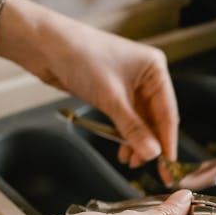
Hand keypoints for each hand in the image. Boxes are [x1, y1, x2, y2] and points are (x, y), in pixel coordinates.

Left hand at [0, 0, 178, 167]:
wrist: (46, 45)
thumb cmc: (81, 57)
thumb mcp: (111, 98)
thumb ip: (133, 128)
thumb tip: (152, 153)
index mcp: (155, 69)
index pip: (168, 111)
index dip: (168, 140)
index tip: (169, 163)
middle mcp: (146, 76)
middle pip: (155, 118)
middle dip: (151, 143)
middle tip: (152, 169)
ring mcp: (129, 84)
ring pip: (140, 120)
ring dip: (137, 141)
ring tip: (131, 161)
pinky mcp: (113, 91)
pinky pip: (125, 118)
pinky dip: (124, 134)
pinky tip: (122, 149)